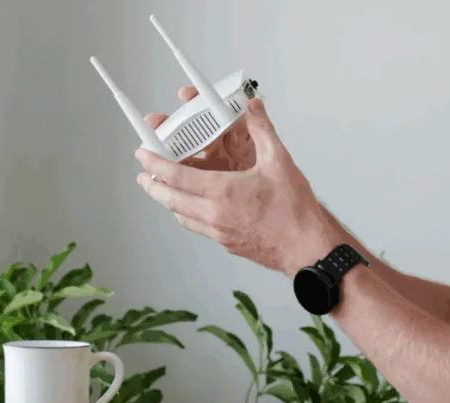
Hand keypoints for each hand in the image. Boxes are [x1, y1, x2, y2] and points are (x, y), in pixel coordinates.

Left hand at [136, 98, 344, 276]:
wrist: (306, 248)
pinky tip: (192, 207)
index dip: (155, 164)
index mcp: (222, 192)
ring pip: (181, 215)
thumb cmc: (294, 211)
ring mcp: (218, 231)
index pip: (177, 176)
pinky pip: (197, 226)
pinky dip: (187, 214)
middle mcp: (214, 214)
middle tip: (143, 175)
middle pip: (170, 199)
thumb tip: (254, 108)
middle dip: (152, 185)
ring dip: (168, 201)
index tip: (143, 156)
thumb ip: (263, 130)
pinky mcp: (226, 243)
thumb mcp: (279, 162)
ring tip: (162, 189)